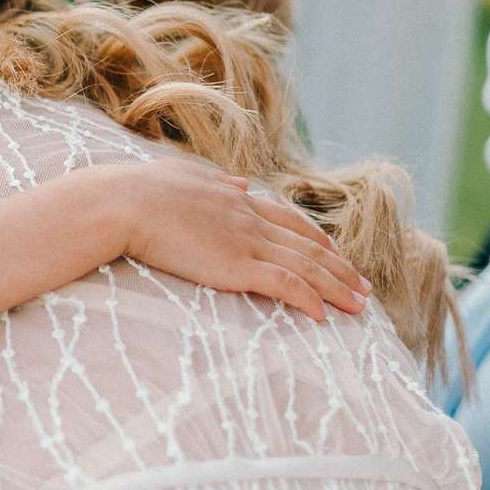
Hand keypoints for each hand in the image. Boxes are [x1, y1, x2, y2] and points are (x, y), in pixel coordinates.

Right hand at [105, 158, 371, 321]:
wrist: (124, 202)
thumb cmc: (139, 189)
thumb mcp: (184, 175)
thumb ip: (214, 181)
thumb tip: (239, 183)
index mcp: (236, 200)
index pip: (289, 220)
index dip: (316, 238)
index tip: (335, 252)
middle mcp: (249, 219)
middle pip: (308, 247)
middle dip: (340, 269)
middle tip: (365, 288)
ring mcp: (246, 242)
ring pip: (307, 267)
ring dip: (337, 287)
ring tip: (360, 306)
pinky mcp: (237, 266)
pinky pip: (285, 285)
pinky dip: (309, 299)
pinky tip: (325, 315)